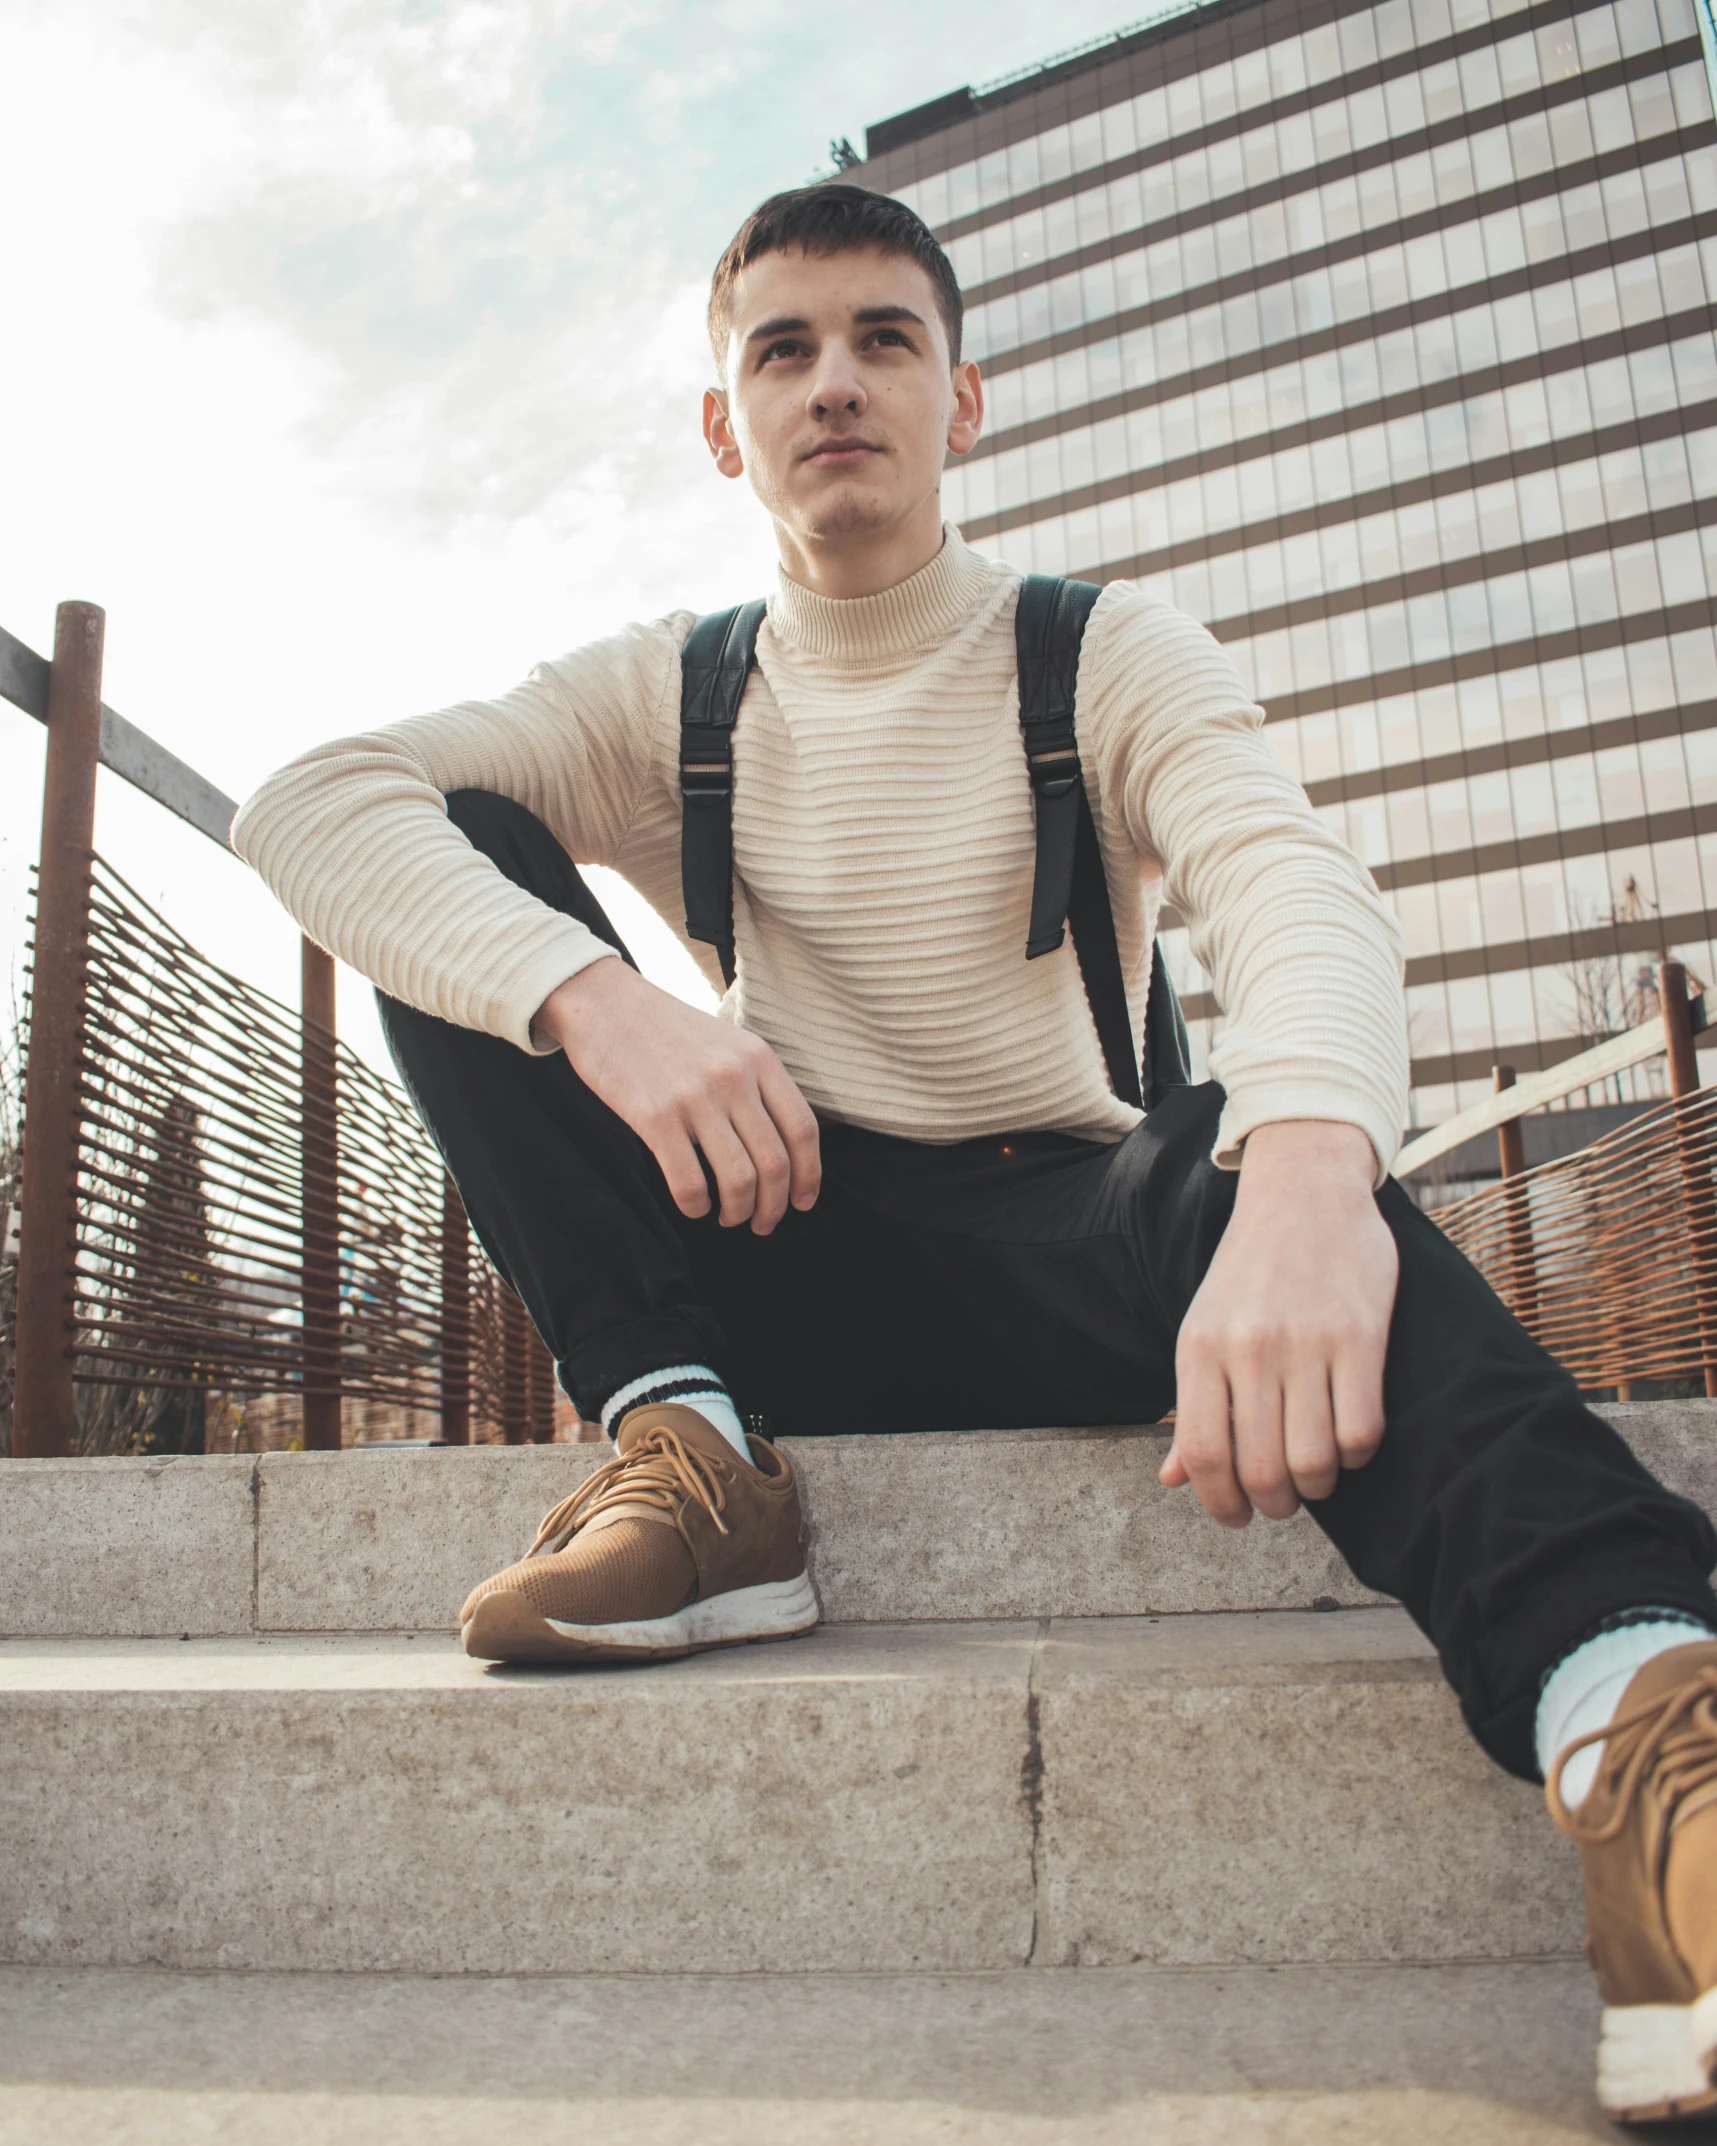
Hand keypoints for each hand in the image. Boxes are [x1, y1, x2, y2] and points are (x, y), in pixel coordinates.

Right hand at [535, 959, 819, 1232]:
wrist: (605, 1004)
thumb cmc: (667, 1030)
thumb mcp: (728, 1042)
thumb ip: (758, 1083)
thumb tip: (783, 1146)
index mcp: (759, 1059)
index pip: (803, 1130)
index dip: (808, 1176)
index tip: (803, 1201)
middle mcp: (734, 1078)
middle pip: (775, 1163)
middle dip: (774, 1206)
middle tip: (762, 1223)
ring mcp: (695, 1098)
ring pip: (739, 1180)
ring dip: (738, 1212)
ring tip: (729, 1218)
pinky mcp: (654, 1116)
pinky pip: (689, 1182)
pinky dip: (696, 1207)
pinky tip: (693, 1207)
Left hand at [1161, 1121, 1396, 1526]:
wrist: (1303, 1190)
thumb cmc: (1250, 1270)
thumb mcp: (1205, 1329)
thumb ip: (1193, 1406)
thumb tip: (1174, 1479)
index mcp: (1200, 1349)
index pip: (1203, 1455)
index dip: (1220, 1503)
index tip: (1237, 1517)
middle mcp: (1248, 1349)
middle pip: (1260, 1469)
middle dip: (1273, 1505)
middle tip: (1282, 1500)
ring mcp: (1305, 1343)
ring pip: (1314, 1461)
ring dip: (1318, 1488)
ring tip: (1316, 1475)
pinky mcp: (1360, 1337)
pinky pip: (1361, 1431)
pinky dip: (1356, 1456)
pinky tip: (1349, 1441)